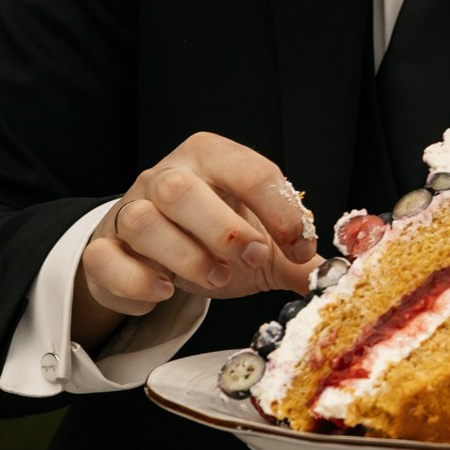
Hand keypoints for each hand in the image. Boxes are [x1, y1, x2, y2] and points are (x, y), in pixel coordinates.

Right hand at [72, 132, 321, 344]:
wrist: (154, 256)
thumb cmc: (214, 240)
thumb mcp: (262, 241)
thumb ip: (298, 256)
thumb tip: (346, 274)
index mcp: (211, 157)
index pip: (248, 169)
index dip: (280, 210)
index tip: (301, 246)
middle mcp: (165, 175)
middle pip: (181, 189)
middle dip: (225, 229)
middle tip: (254, 258)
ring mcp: (127, 210)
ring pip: (141, 221)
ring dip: (186, 257)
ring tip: (217, 277)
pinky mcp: (102, 250)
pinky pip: (105, 259)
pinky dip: (138, 281)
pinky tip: (165, 292)